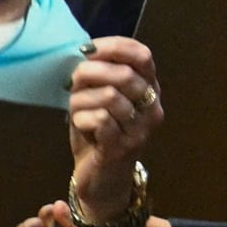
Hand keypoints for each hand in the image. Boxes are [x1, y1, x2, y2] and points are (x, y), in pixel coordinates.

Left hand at [67, 37, 163, 216]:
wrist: (101, 180)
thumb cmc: (98, 134)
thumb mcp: (100, 97)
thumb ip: (99, 74)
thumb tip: (85, 49)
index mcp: (150, 90)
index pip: (142, 55)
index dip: (112, 47)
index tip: (87, 51)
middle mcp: (152, 109)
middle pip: (124, 74)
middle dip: (90, 73)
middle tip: (74, 83)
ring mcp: (140, 131)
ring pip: (109, 96)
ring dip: (82, 99)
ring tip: (77, 110)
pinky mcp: (123, 148)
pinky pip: (100, 119)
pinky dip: (81, 119)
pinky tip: (80, 126)